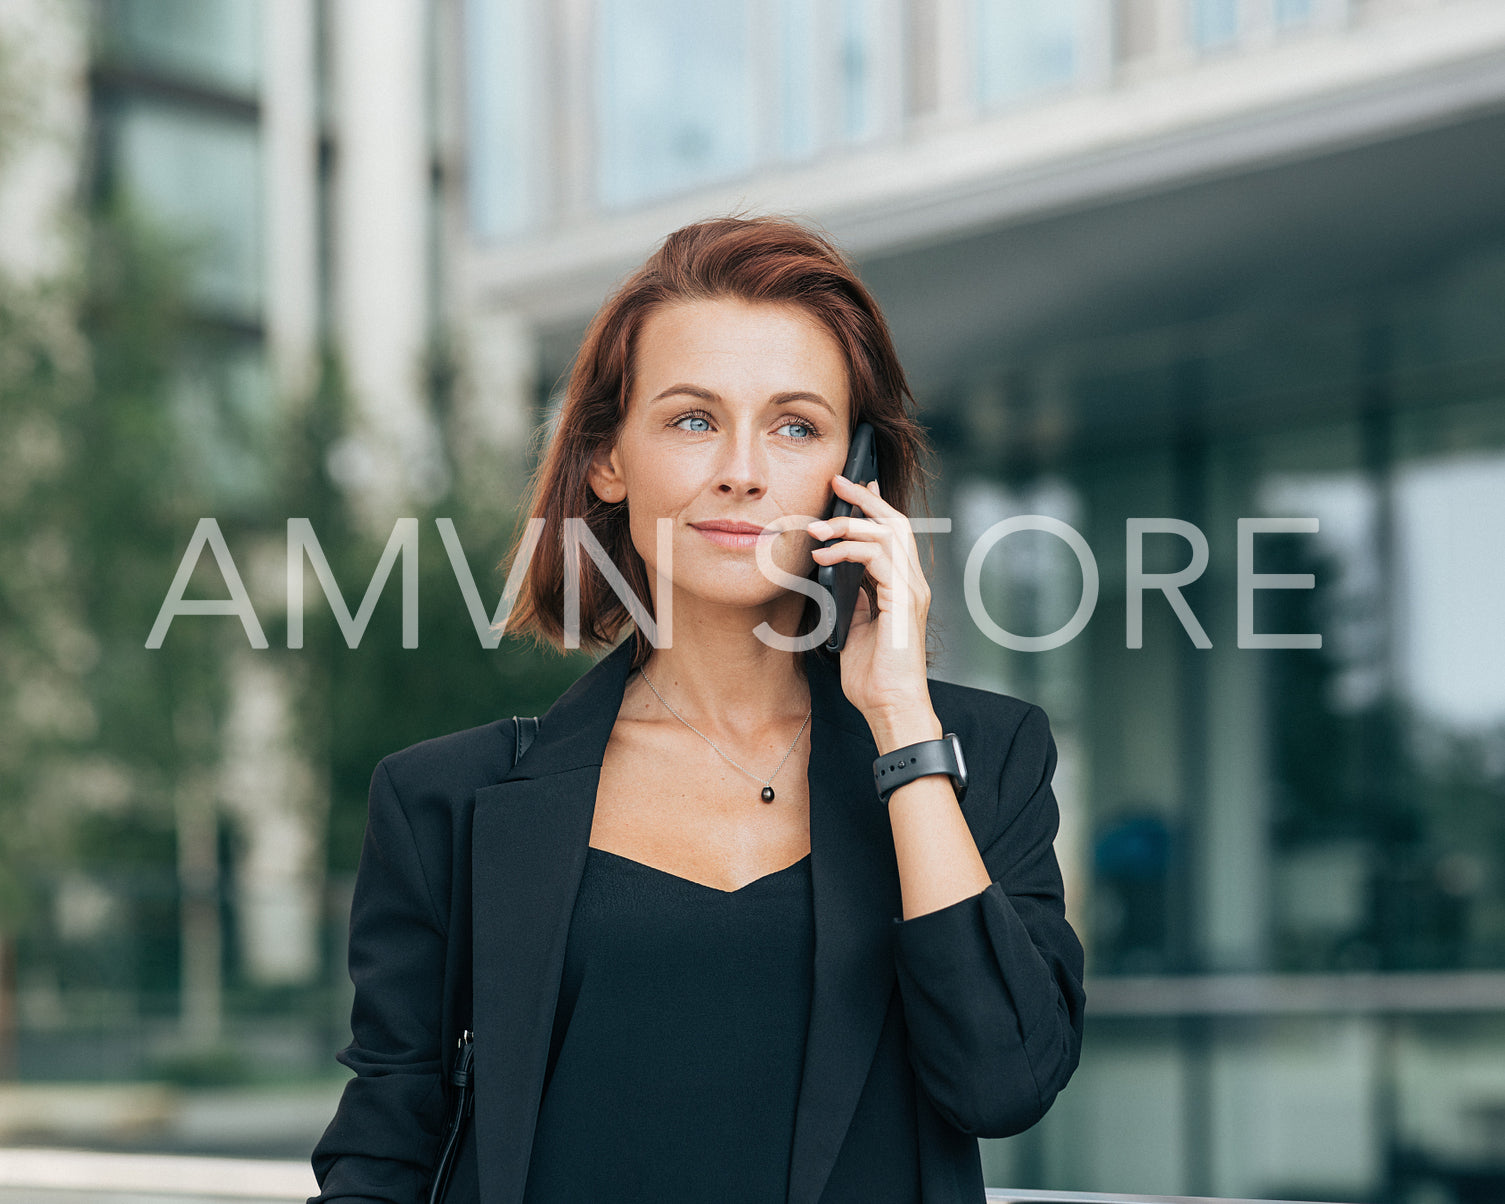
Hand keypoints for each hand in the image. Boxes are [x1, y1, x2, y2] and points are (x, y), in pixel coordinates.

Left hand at [807, 474, 938, 746]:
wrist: (889, 707)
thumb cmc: (873, 677)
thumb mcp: (855, 628)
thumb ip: (853, 600)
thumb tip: (837, 577)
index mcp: (901, 587)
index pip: (891, 533)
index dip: (871, 506)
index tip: (845, 489)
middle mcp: (911, 582)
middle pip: (895, 522)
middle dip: (865, 497)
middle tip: (836, 482)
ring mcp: (911, 589)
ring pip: (888, 533)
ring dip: (849, 523)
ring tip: (817, 528)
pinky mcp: (903, 600)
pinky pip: (879, 557)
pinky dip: (849, 549)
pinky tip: (824, 556)